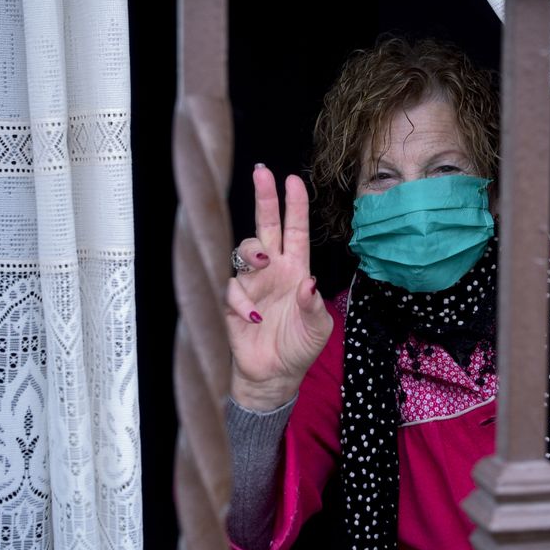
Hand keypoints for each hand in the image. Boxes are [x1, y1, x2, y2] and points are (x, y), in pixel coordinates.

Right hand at [226, 164, 333, 410]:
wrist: (274, 376)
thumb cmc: (298, 347)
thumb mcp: (318, 329)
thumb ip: (314, 307)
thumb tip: (309, 284)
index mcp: (296, 270)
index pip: (295, 230)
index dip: (294, 206)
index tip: (293, 181)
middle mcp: (272, 270)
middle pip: (265, 226)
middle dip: (264, 198)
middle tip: (261, 173)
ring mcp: (251, 285)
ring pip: (243, 250)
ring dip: (252, 250)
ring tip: (262, 261)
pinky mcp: (231, 304)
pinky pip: (231, 289)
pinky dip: (242, 300)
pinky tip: (255, 317)